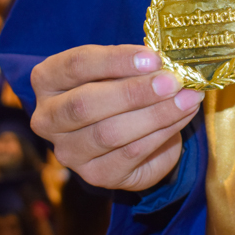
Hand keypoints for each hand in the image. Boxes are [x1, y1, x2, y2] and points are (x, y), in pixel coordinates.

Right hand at [30, 45, 203, 190]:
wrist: (124, 131)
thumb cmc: (117, 89)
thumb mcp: (118, 70)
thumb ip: (133, 65)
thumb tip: (167, 65)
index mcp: (47, 80)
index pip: (76, 65)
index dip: (116, 60)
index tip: (153, 58)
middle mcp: (47, 119)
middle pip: (86, 104)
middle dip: (135, 92)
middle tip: (172, 81)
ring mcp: (68, 152)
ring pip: (109, 133)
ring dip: (155, 115)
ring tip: (187, 99)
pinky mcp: (95, 175)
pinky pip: (130, 154)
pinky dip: (161, 134)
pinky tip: (182, 118)